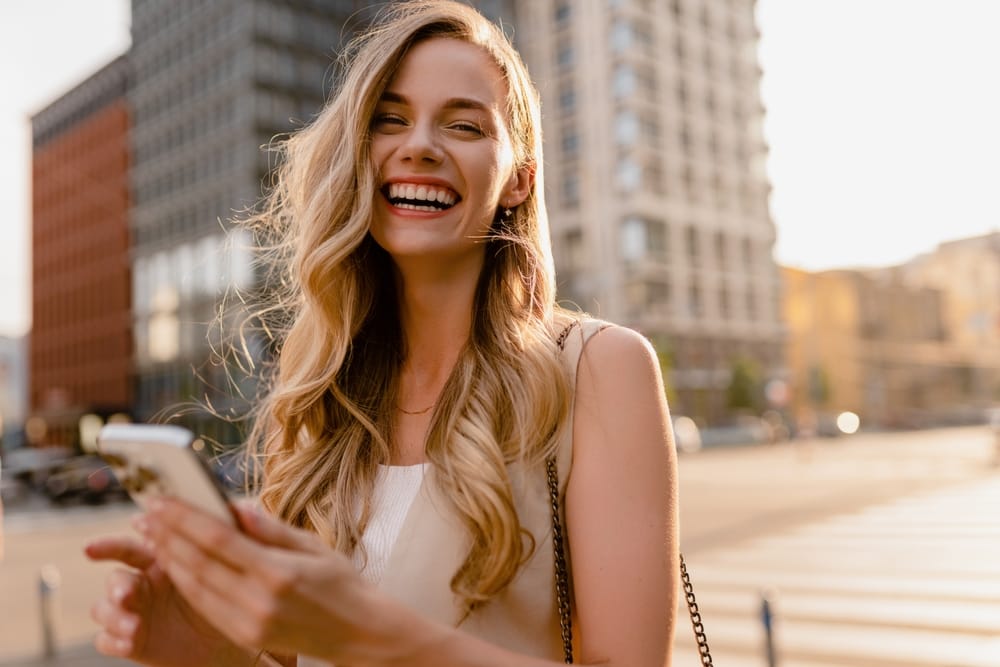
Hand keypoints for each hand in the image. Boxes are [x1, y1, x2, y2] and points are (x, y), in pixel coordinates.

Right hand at [85, 532, 241, 665]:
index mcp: (160, 557)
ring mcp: (134, 611)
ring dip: (113, 615)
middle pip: (115, 576)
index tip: (106, 544)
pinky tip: (130, 643)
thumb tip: (242, 507)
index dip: (116, 543)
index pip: (133, 545)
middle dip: (116, 583)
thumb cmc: (233, 587)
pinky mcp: (132, 640)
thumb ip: (237, 535)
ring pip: (103, 609)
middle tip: (128, 593)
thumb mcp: (238, 562)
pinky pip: (107, 640)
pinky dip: (114, 640)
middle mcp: (142, 581)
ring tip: (134, 626)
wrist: (232, 630)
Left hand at [141, 498, 380, 663]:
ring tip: (151, 535)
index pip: (218, 540)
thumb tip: (235, 506)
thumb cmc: (342, 583)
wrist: (360, 633)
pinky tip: (174, 564)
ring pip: (196, 587)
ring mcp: (249, 623)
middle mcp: (259, 600)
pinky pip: (206, 606)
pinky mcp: (246, 636)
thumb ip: (272, 529)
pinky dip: (186, 583)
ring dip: (169, 558)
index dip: (185, 519)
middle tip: (144, 513)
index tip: (162, 501)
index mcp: (278, 572)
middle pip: (200, 563)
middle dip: (167, 535)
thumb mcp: (314, 546)